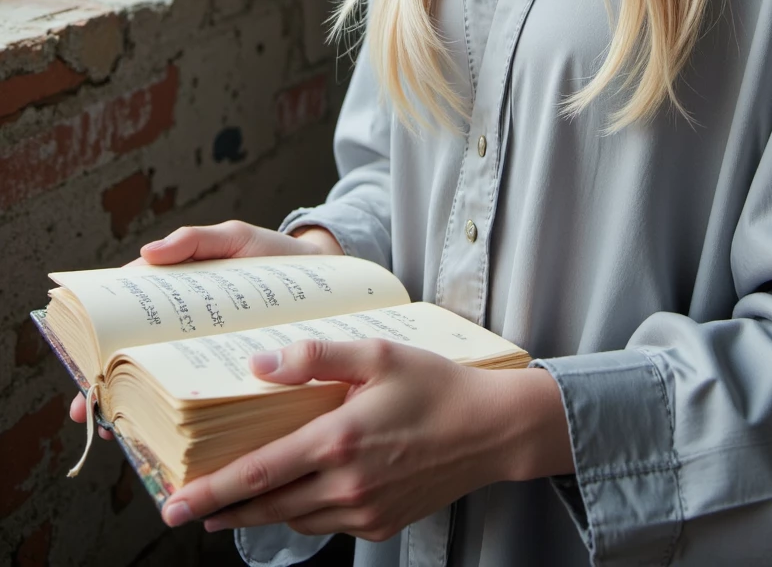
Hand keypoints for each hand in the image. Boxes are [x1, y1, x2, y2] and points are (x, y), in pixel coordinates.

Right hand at [69, 220, 341, 427]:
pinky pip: (205, 401)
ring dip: (142, 410)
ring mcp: (211, 356)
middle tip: (97, 410)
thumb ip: (198, 240)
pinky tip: (176, 438)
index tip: (86, 367)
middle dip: (111, 387)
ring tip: (126, 432)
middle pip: (138, 361)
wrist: (330, 279)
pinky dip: (186, 420)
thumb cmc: (276, 255)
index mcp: (178, 298)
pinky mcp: (238, 378)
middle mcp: (188, 332)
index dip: (99, 344)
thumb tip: (148, 254)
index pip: (127, 320)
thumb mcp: (238, 239)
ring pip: (166, 387)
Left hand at [159, 339, 572, 540]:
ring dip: (258, 514)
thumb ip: (314, 358)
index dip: (211, 491)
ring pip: (294, 519)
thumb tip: (258, 366)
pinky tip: (292, 499)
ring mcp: (364, 512)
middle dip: (221, 510)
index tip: (174, 503)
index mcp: (338, 441)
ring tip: (230, 505)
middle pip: (266, 507)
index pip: (258, 474)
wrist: (492, 430)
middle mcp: (346, 485)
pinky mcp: (381, 525)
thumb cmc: (436, 384)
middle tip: (183, 510)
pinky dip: (300, 514)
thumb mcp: (377, 352)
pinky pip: (326, 524)